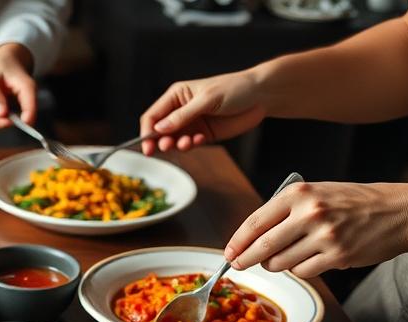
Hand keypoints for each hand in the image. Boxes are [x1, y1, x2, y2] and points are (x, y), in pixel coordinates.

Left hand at [0, 43, 36, 128]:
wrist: (6, 61)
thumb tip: (1, 115)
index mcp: (26, 87)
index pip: (31, 110)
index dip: (22, 121)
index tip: (7, 121)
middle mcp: (28, 99)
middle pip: (18, 122)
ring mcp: (22, 107)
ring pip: (7, 123)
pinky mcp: (15, 111)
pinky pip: (3, 121)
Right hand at [139, 70, 266, 154]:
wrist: (260, 96)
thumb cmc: (235, 89)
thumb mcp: (206, 100)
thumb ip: (182, 116)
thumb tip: (159, 129)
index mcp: (177, 96)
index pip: (153, 115)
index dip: (147, 131)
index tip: (147, 145)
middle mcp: (180, 110)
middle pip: (159, 131)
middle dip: (160, 141)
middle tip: (167, 147)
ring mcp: (191, 123)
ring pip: (173, 140)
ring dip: (177, 145)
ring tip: (189, 142)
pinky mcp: (202, 134)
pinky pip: (188, 145)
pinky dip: (190, 146)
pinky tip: (199, 140)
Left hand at [224, 182, 407, 278]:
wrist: (401, 212)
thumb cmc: (355, 202)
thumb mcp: (318, 193)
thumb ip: (286, 211)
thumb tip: (251, 239)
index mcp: (300, 194)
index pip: (255, 222)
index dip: (237, 242)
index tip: (228, 253)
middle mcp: (310, 213)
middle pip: (262, 246)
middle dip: (245, 260)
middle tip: (237, 266)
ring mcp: (324, 236)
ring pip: (280, 263)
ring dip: (276, 265)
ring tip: (286, 256)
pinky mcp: (338, 256)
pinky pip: (303, 272)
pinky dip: (300, 270)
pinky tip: (310, 259)